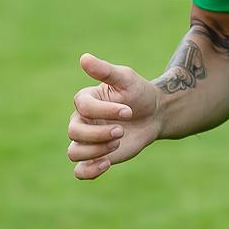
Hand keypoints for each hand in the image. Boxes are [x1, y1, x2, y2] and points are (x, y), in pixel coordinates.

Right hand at [68, 53, 162, 179]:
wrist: (154, 114)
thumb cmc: (138, 93)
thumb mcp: (125, 78)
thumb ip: (104, 71)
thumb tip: (83, 58)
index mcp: (85, 100)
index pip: (83, 107)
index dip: (105, 111)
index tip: (129, 110)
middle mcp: (81, 121)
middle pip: (74, 132)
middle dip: (100, 133)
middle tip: (122, 130)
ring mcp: (87, 141)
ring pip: (74, 152)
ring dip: (96, 151)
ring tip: (118, 143)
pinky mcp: (96, 157)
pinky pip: (79, 171)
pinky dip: (89, 171)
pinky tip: (107, 163)